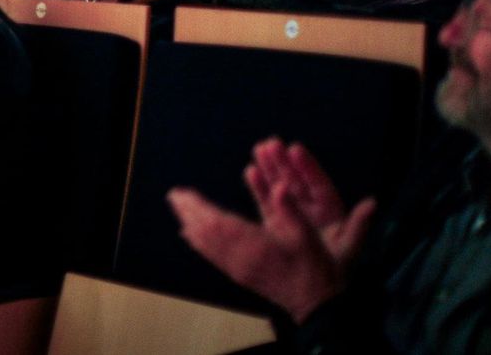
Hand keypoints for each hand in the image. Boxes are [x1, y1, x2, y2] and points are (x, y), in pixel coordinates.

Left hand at [169, 139, 374, 322]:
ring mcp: (238, 269)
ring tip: (178, 209)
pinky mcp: (240, 276)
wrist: (316, 305)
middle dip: (188, 212)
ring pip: (206, 245)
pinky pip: (212, 256)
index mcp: (255, 247)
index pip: (217, 224)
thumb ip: (290, 209)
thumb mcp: (307, 235)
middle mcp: (240, 259)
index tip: (184, 192)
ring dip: (190, 224)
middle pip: (206, 233)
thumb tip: (279, 185)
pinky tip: (190, 235)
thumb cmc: (314, 269)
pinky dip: (199, 242)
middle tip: (174, 195)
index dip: (199, 207)